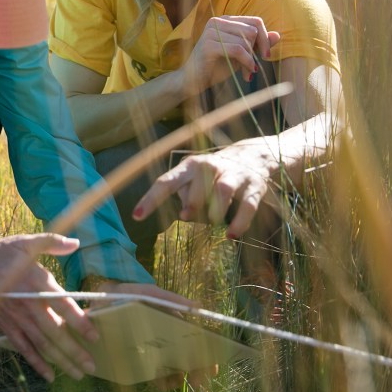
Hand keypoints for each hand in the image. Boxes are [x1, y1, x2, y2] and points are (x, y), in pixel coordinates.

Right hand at [0, 233, 98, 382]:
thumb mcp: (24, 242)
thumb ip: (51, 242)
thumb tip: (76, 243)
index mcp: (36, 282)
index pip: (63, 305)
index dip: (79, 322)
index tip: (94, 336)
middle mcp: (28, 304)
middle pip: (55, 332)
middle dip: (75, 351)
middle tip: (92, 366)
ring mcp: (15, 318)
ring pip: (41, 344)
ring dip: (60, 360)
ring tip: (78, 374)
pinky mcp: (5, 326)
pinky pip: (23, 348)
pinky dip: (36, 363)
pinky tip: (49, 375)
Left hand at [86, 280, 215, 389]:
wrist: (100, 301)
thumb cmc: (127, 294)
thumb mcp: (148, 293)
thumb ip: (170, 298)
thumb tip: (198, 306)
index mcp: (172, 320)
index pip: (196, 338)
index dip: (207, 354)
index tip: (212, 369)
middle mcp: (166, 334)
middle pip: (187, 355)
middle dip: (195, 370)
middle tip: (197, 383)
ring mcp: (153, 346)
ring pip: (172, 365)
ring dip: (177, 377)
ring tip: (174, 383)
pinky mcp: (138, 355)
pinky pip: (153, 370)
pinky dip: (159, 378)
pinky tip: (160, 383)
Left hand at [132, 143, 276, 239]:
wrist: (254, 156)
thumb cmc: (214, 174)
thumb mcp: (194, 180)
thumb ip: (186, 195)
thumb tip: (184, 215)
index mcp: (190, 166)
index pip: (166, 182)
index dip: (151, 199)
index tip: (137, 216)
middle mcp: (210, 166)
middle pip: (197, 188)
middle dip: (192, 205)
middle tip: (189, 215)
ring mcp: (234, 175)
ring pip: (222, 192)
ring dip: (214, 212)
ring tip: (213, 223)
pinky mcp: (254, 187)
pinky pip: (247, 206)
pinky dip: (240, 222)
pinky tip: (232, 234)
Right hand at [179, 15, 279, 94]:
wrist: (193, 82)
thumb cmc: (216, 67)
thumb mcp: (241, 55)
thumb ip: (256, 44)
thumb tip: (278, 35)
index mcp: (225, 20)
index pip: (255, 21)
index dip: (265, 38)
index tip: (266, 56)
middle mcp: (217, 21)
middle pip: (252, 30)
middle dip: (257, 51)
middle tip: (253, 68)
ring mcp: (211, 31)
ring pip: (246, 40)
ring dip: (251, 60)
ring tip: (247, 73)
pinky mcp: (208, 44)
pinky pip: (237, 49)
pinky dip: (246, 62)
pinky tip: (247, 73)